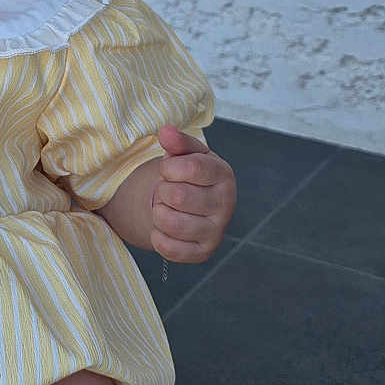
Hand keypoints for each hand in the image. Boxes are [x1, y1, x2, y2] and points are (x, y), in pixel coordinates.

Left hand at [150, 125, 235, 264]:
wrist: (189, 207)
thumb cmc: (186, 176)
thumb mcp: (183, 154)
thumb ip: (176, 142)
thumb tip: (166, 132)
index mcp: (224, 174)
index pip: (192, 167)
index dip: (169, 167)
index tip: (168, 169)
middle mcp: (226, 204)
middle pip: (177, 196)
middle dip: (162, 190)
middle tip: (167, 190)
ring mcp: (217, 231)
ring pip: (171, 223)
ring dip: (158, 213)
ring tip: (167, 208)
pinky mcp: (203, 252)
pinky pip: (169, 248)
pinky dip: (158, 237)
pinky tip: (166, 228)